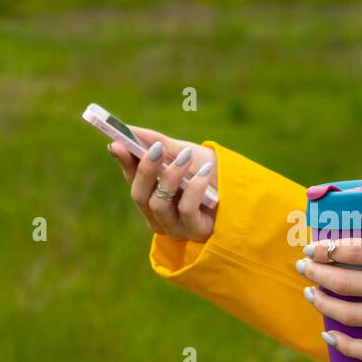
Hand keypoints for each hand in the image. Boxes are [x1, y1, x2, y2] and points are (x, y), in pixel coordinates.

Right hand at [108, 127, 216, 241]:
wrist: (243, 188)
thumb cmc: (210, 170)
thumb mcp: (183, 152)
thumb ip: (157, 143)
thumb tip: (128, 129)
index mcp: (152, 195)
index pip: (132, 179)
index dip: (124, 162)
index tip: (118, 143)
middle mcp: (159, 216)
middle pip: (139, 196)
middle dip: (145, 170)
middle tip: (156, 148)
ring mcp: (175, 227)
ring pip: (158, 204)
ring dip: (171, 177)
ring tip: (186, 157)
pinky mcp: (195, 232)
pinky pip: (185, 210)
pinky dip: (194, 187)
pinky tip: (205, 172)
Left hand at [298, 233, 361, 359]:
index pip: (360, 250)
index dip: (329, 249)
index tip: (314, 247)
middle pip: (348, 281)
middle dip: (317, 273)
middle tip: (303, 267)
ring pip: (353, 315)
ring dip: (325, 304)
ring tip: (311, 294)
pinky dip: (346, 345)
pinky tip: (330, 336)